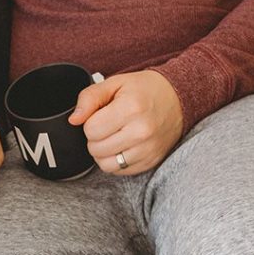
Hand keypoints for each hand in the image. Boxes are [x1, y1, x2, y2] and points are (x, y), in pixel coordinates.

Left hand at [69, 70, 183, 175]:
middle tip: (108, 125)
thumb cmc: (145, 90)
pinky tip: (123, 146)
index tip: (101, 115)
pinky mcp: (150, 162)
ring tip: (113, 137)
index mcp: (131, 108)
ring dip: (103, 152)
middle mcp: (141, 131)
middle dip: (96, 137)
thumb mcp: (116, 83)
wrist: (179, 98)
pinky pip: (119, 171)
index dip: (90, 122)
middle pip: (96, 148)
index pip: (91, 129)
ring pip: (105, 164)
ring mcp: (147, 149)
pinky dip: (116, 161)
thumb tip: (74, 119)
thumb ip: (90, 98)